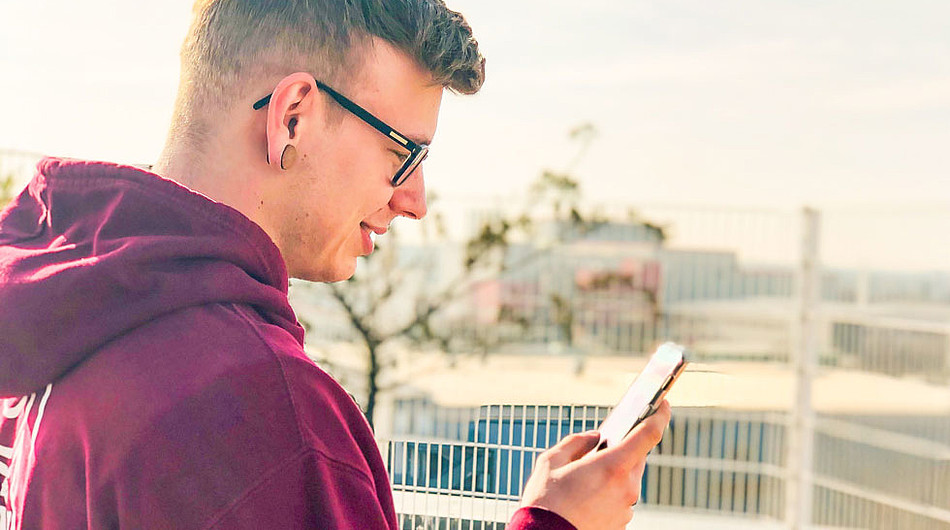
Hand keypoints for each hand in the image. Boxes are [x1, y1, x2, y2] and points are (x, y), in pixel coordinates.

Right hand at [518, 400, 671, 529]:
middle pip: (636, 457)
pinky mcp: (621, 522)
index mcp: (612, 466)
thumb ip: (576, 442)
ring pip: (628, 478)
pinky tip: (588, 494)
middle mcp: (626, 488)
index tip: (663, 403)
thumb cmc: (546, 501)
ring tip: (587, 475)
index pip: (649, 434)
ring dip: (614, 472)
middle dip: (623, 447)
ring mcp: (626, 508)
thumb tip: (594, 438)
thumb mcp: (551, 461)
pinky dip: (610, 491)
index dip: (659, 415)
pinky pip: (621, 497)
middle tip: (605, 443)